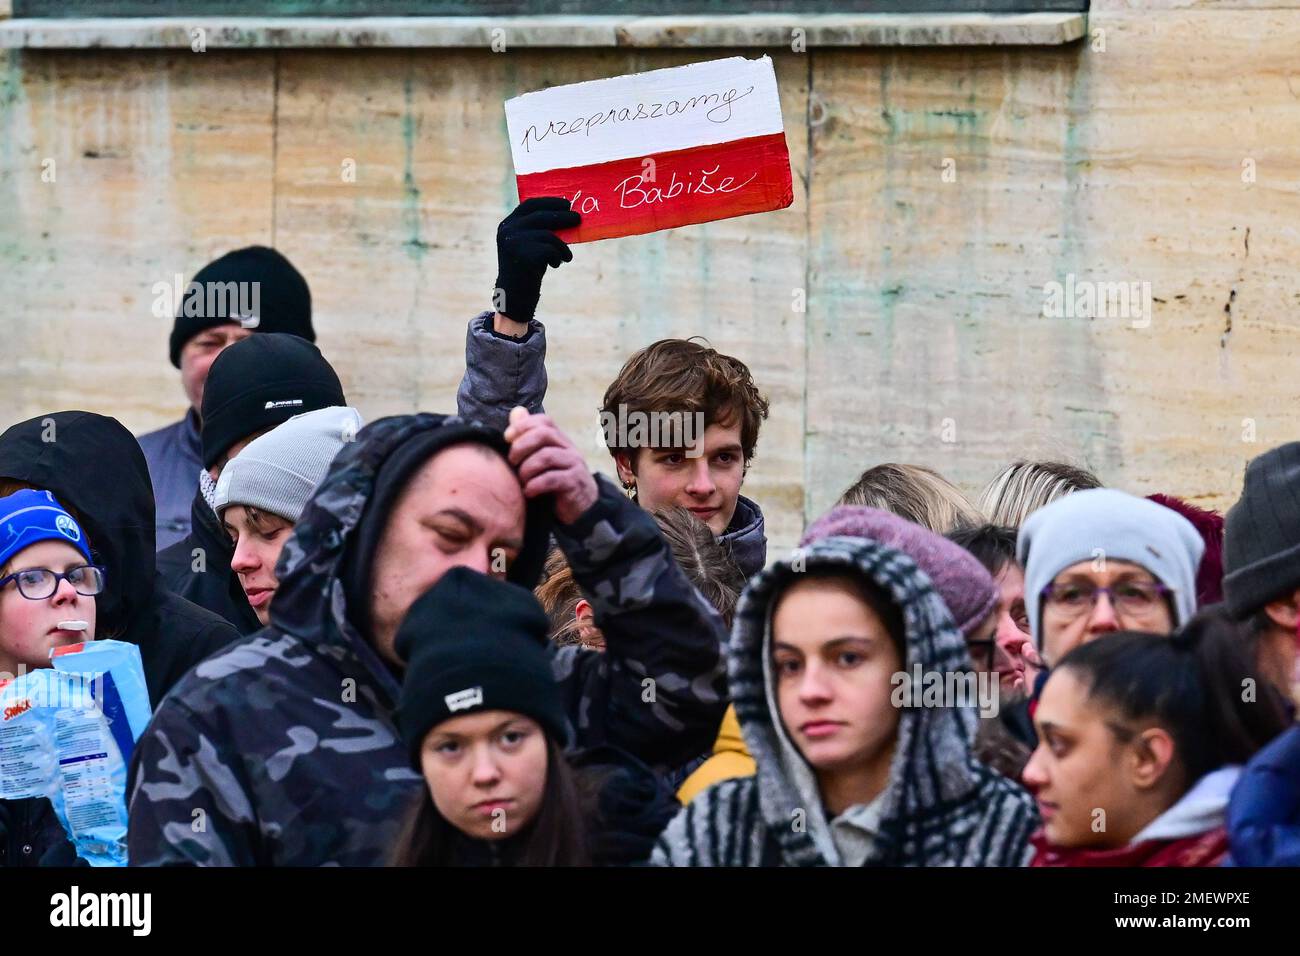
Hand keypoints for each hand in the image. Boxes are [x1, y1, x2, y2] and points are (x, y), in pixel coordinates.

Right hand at [494, 197, 580, 323]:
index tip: (567, 203)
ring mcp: (512, 242)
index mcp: (508, 224)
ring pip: (548, 235)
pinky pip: (550, 250)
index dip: (550, 202)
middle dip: (562, 217)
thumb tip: (568, 214)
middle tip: (578, 219)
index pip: (530, 204)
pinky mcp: (521, 256)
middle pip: (541, 216)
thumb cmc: (527, 269)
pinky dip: (558, 257)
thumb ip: (540, 229)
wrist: (515, 296)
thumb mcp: (531, 244)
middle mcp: (507, 230)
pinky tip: (555, 265)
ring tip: (566, 256)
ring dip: (562, 246)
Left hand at [504, 406, 597, 524]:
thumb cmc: (556, 481)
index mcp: (559, 440)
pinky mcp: (575, 483)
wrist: (580, 507)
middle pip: (544, 434)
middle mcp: (569, 448)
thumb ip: (528, 435)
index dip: (523, 425)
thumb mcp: (541, 457)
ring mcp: (574, 464)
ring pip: (546, 456)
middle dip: (521, 446)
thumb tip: (516, 411)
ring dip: (527, 469)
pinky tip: (528, 492)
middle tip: (512, 461)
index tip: (507, 438)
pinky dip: (535, 485)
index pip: (544, 421)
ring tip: (521, 481)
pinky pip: (552, 479)